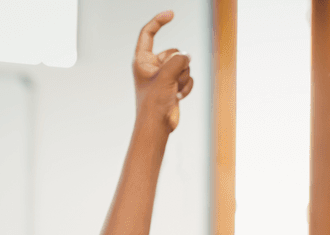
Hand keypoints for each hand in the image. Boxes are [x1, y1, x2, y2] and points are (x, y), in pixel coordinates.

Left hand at [133, 10, 193, 131]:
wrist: (158, 125)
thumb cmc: (153, 103)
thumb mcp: (165, 76)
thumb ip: (177, 60)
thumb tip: (187, 55)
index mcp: (142, 60)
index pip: (148, 33)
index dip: (158, 21)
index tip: (171, 14)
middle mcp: (152, 66)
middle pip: (173, 52)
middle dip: (178, 64)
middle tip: (172, 79)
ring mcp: (164, 76)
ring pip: (183, 65)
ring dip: (182, 78)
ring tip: (173, 90)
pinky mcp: (173, 85)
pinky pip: (187, 77)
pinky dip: (186, 87)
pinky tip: (178, 96)